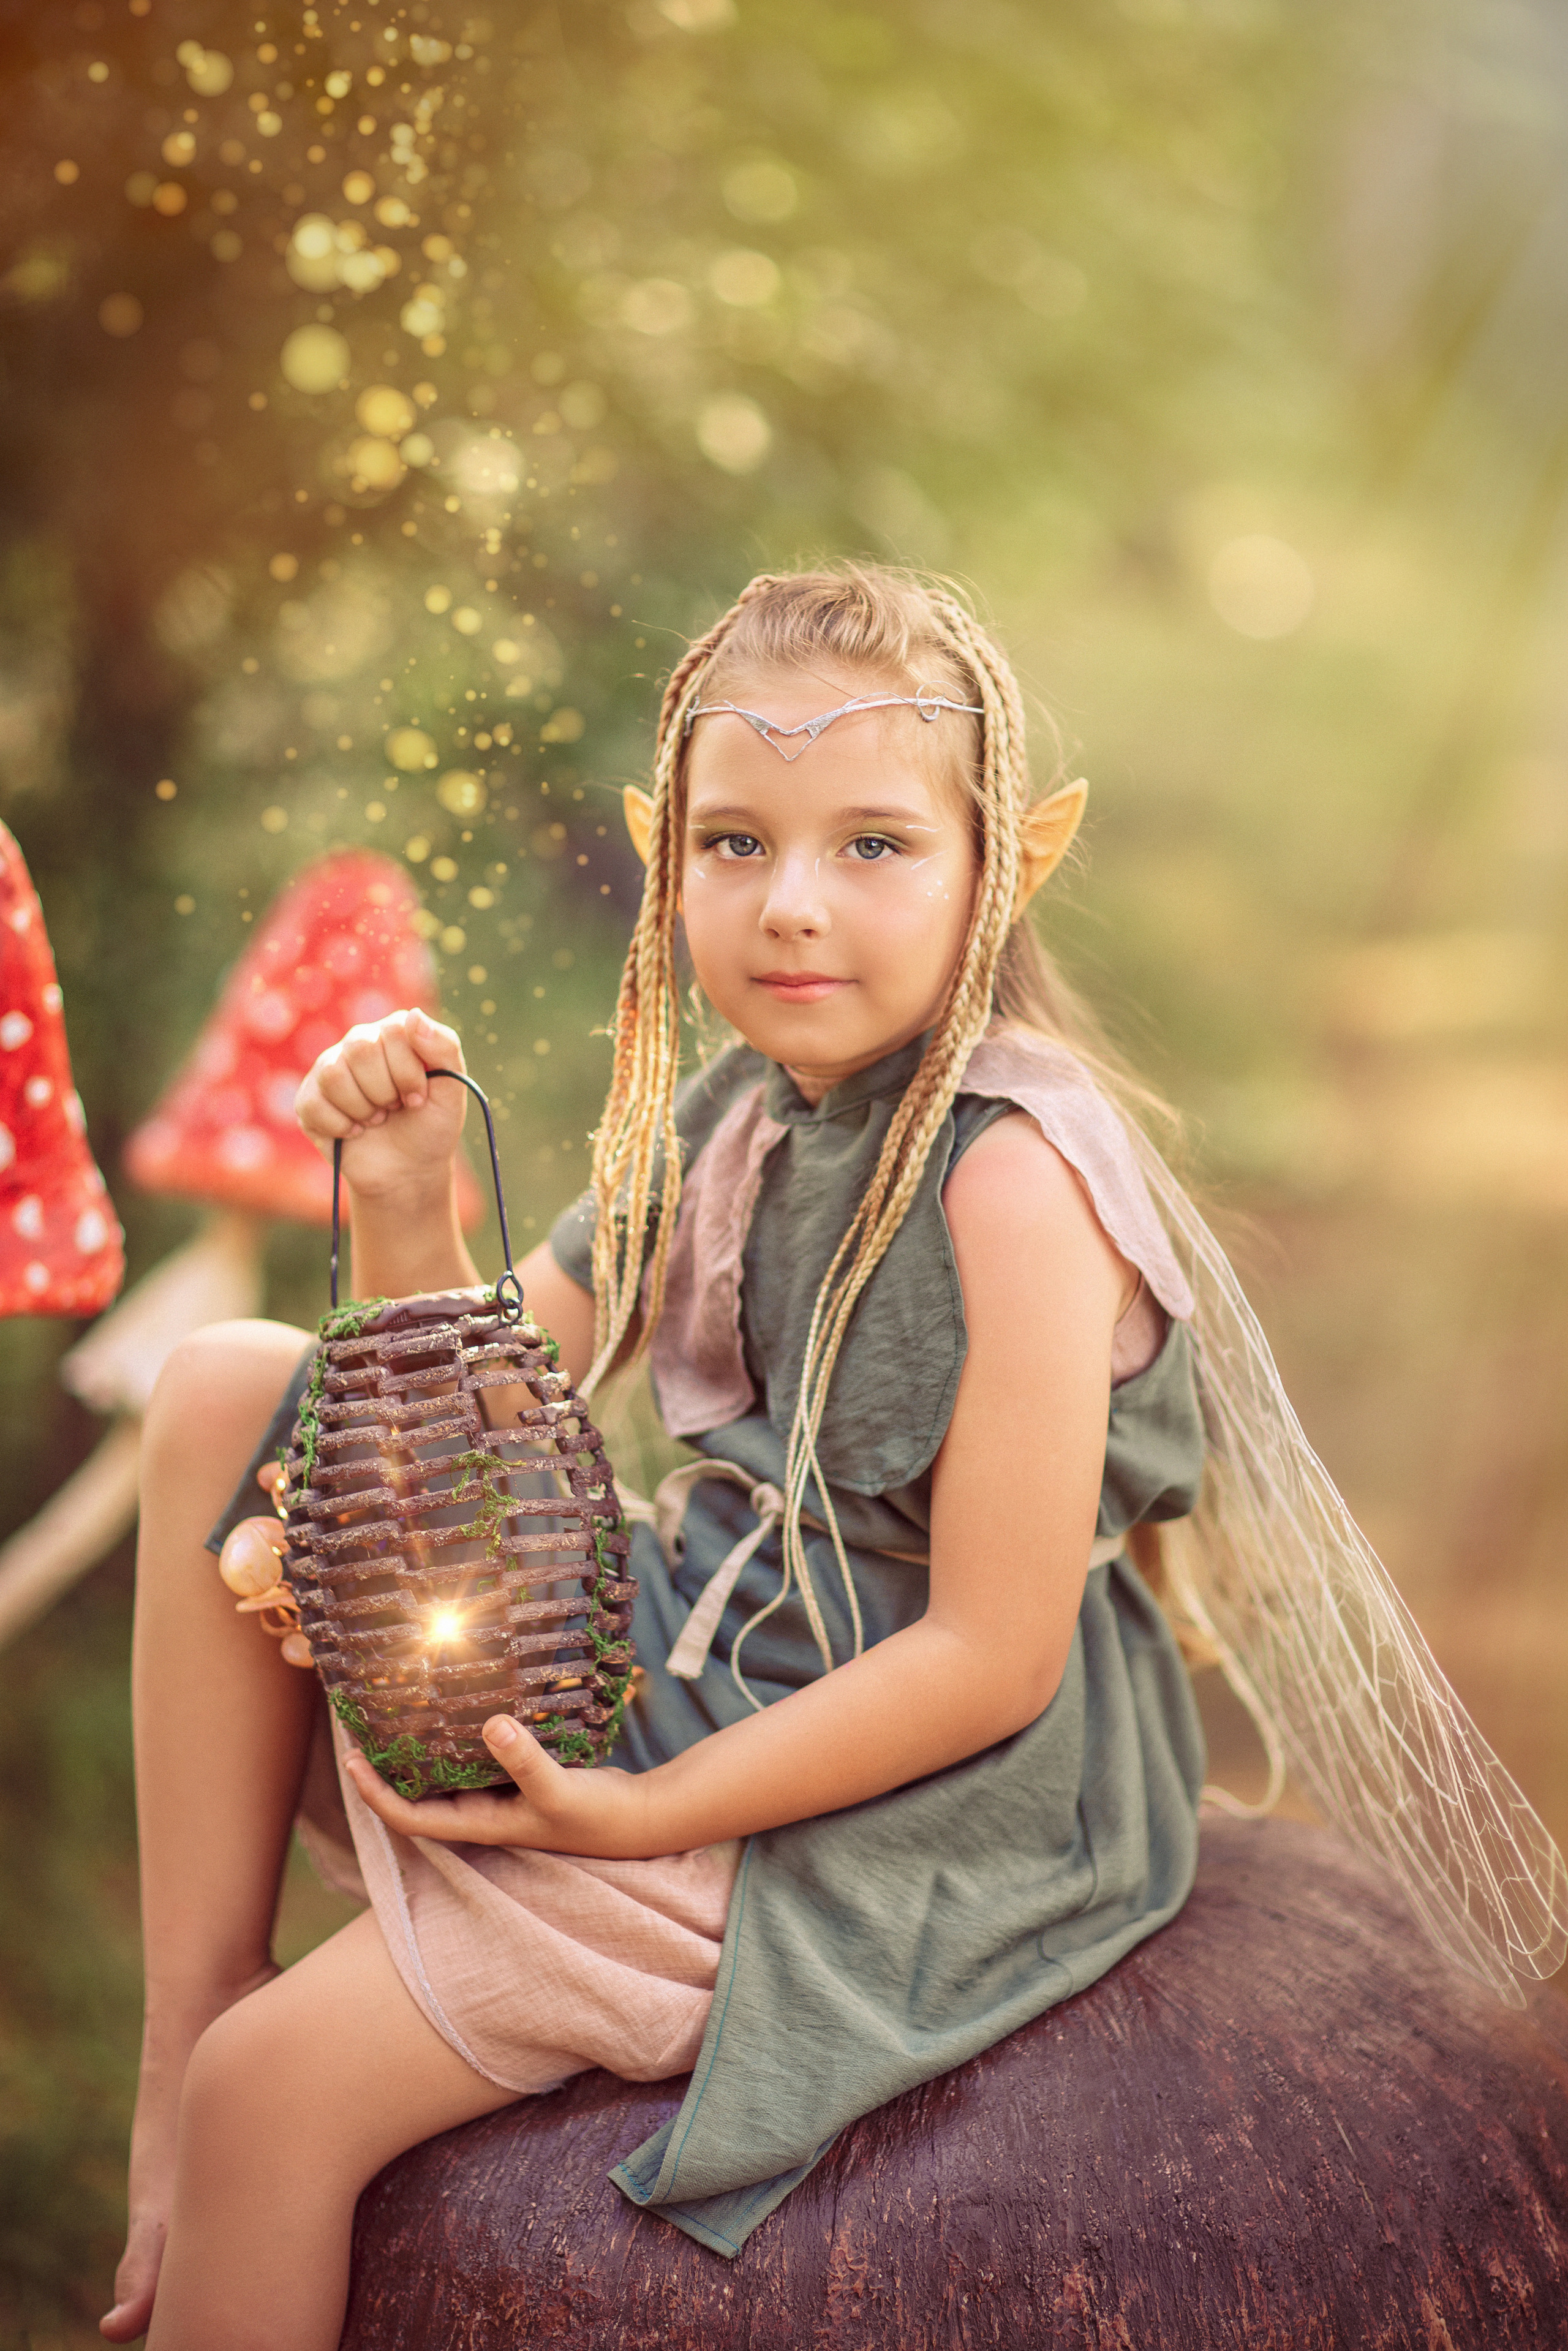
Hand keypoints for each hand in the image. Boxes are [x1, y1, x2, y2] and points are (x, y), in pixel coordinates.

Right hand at [294, 1007, 465, 1206]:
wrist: (408, 1172)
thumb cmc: (431, 1127)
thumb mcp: (452, 1089)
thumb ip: (444, 1047)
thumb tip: (414, 1015)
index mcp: (394, 1033)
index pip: (394, 1031)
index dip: (408, 1073)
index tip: (418, 1098)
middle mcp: (359, 1042)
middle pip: (360, 1050)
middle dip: (385, 1092)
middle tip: (394, 1108)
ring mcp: (329, 1069)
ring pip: (334, 1076)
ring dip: (363, 1110)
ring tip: (376, 1119)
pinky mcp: (308, 1098)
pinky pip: (314, 1104)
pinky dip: (342, 1127)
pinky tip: (355, 1131)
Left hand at [340, 1715, 659, 1858]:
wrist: (640, 1818)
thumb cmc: (598, 1817)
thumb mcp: (559, 1791)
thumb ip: (525, 1761)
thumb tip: (492, 1723)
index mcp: (479, 1823)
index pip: (408, 1816)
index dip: (373, 1792)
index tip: (349, 1758)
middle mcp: (482, 1811)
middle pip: (417, 1792)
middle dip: (386, 1764)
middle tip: (361, 1721)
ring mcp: (500, 1795)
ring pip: (446, 1771)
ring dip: (420, 1746)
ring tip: (398, 1707)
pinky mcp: (519, 1776)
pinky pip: (476, 1755)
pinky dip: (461, 1733)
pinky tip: (461, 1702)